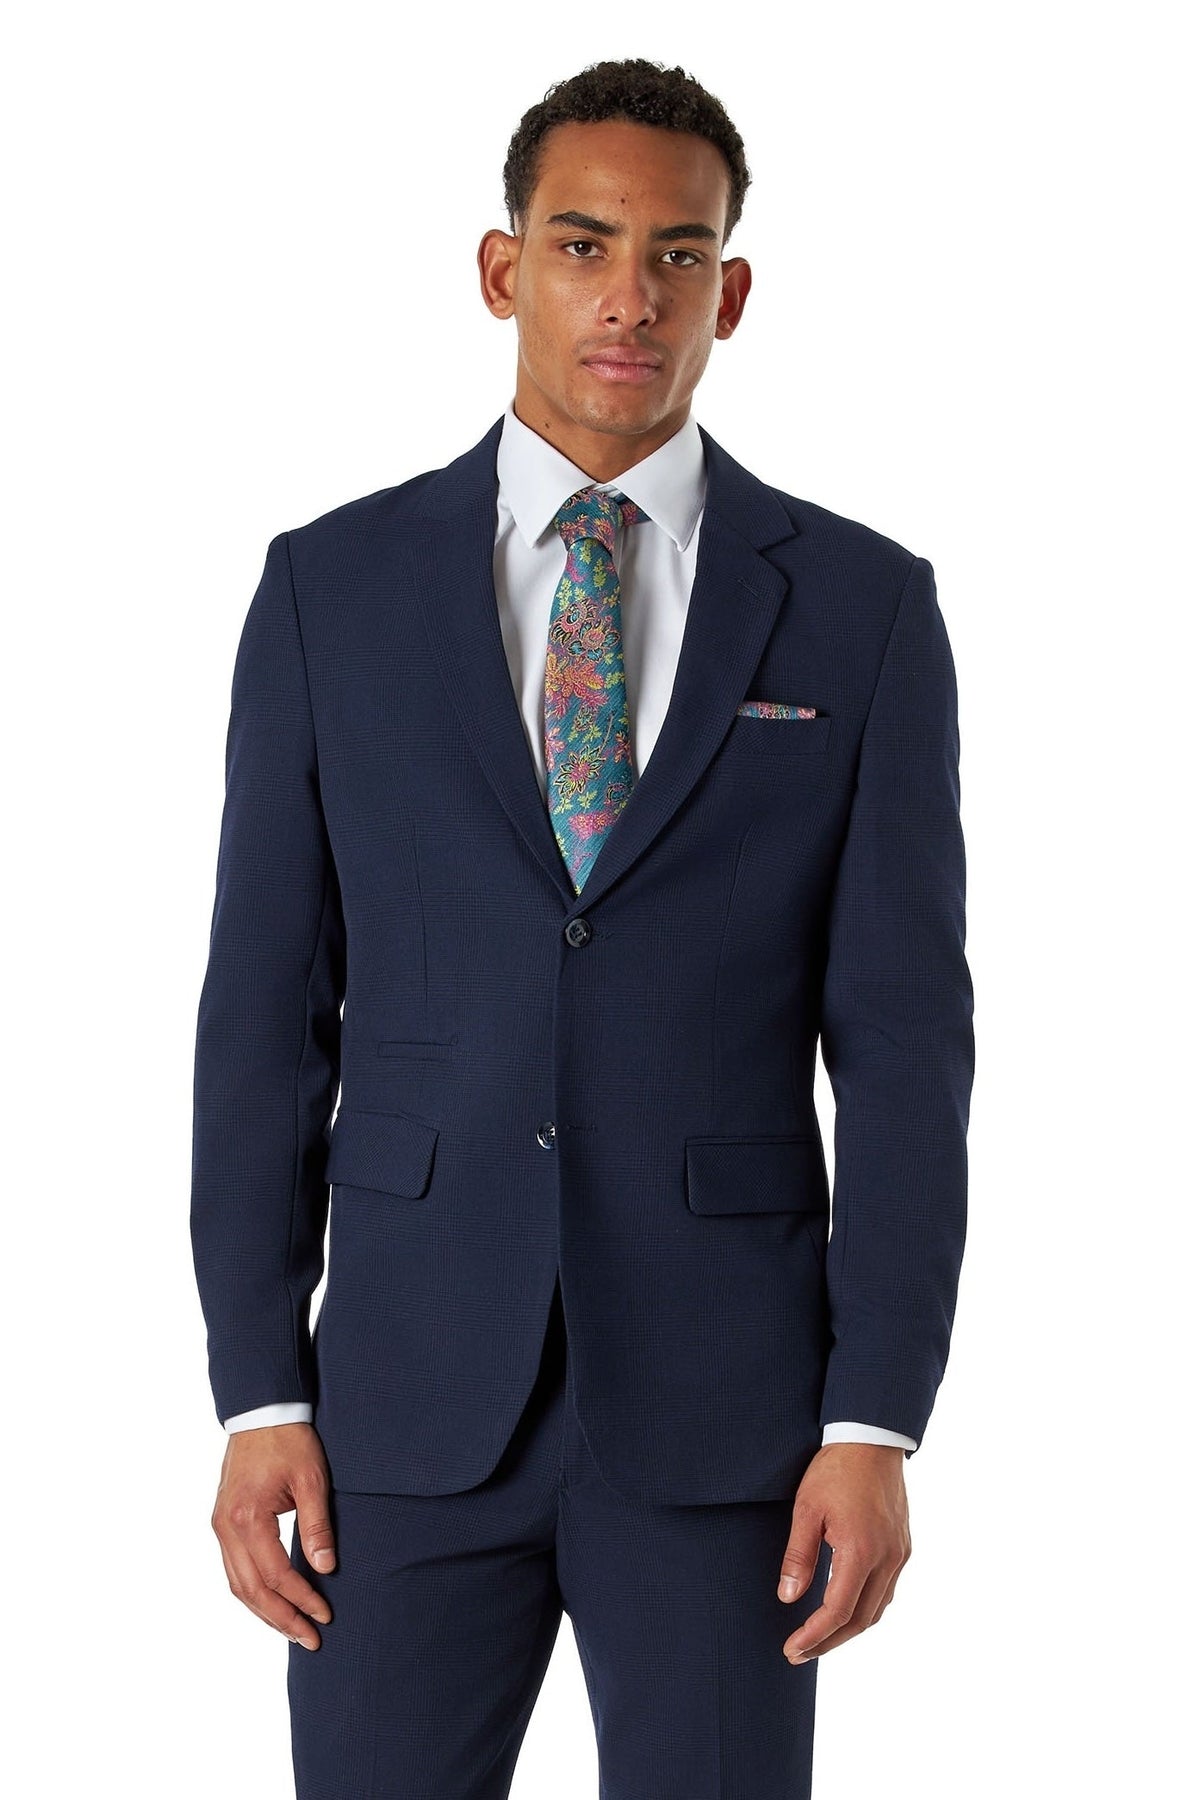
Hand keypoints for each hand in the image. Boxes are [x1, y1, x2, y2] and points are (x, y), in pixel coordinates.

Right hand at [211, 1422, 336, 1650]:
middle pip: (250, 1590)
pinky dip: (252, 1591)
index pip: (275, 1574)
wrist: (261, 1412)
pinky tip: (272, 1602)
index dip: (301, 1599)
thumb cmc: (289, 1441)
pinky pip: (234, 1569)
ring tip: (292, 1629)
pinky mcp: (223, 1522)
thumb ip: (317, 1527)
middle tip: (309, 1639)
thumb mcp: (312, 1480)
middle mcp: (226, 1527)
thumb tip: (325, 1569)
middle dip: (281, 1618)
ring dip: (264, 1611)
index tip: (324, 1615)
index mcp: (247, 1518)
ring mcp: (220, 1526)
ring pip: (237, 1584)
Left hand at [776, 1442, 910, 1663]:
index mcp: (862, 1551)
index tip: (791, 1649)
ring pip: (877, 1609)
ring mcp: (899, 1554)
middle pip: (860, 1620)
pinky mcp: (903, 1546)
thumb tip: (788, 1598)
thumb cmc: (836, 1470)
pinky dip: (865, 1608)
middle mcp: (887, 1559)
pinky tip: (846, 1607)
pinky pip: (886, 1590)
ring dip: (848, 1629)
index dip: (813, 1636)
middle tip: (800, 1653)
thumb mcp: (806, 1509)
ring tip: (819, 1637)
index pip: (837, 1612)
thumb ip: (799, 1556)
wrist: (872, 1438)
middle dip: (829, 1642)